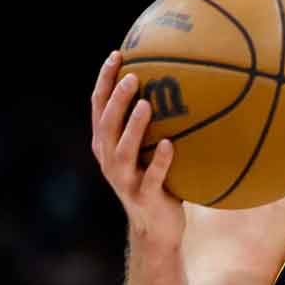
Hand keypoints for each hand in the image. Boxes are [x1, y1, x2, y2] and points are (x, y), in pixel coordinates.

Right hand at [90, 51, 184, 250]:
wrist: (156, 230)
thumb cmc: (158, 182)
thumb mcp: (149, 152)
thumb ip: (156, 125)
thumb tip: (185, 84)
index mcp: (106, 145)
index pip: (99, 106)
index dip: (104, 80)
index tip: (117, 54)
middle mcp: (109, 160)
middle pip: (106, 124)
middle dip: (116, 99)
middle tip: (131, 75)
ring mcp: (125, 181)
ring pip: (123, 150)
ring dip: (133, 127)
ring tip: (145, 105)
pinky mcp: (145, 197)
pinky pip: (152, 177)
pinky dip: (159, 161)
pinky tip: (169, 144)